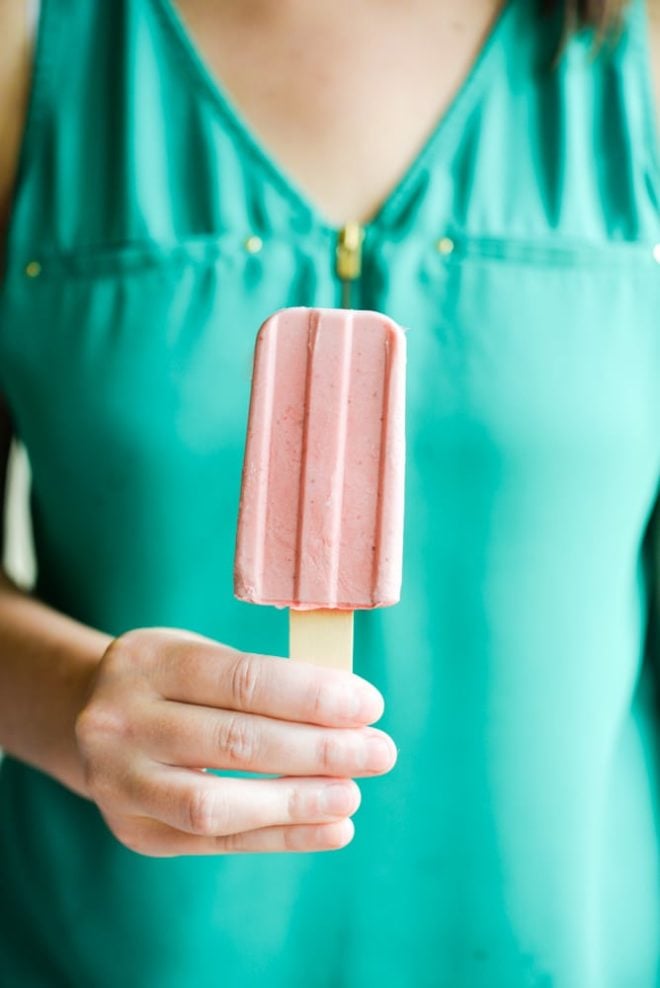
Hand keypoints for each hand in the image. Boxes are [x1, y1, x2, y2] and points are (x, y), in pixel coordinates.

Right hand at [75, 628, 395, 856]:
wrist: (94, 721)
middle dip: (320, 750)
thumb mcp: (199, 656)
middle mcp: (122, 721)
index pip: (241, 680)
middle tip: (379, 752)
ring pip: (217, 803)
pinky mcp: (133, 830)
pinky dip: (280, 837)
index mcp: (148, 661)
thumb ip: (262, 681)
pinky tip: (332, 828)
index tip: (368, 706)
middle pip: (235, 741)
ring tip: (353, 795)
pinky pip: (214, 842)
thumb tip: (351, 713)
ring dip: (298, 802)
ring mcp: (119, 781)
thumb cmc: (173, 682)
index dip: (311, 696)